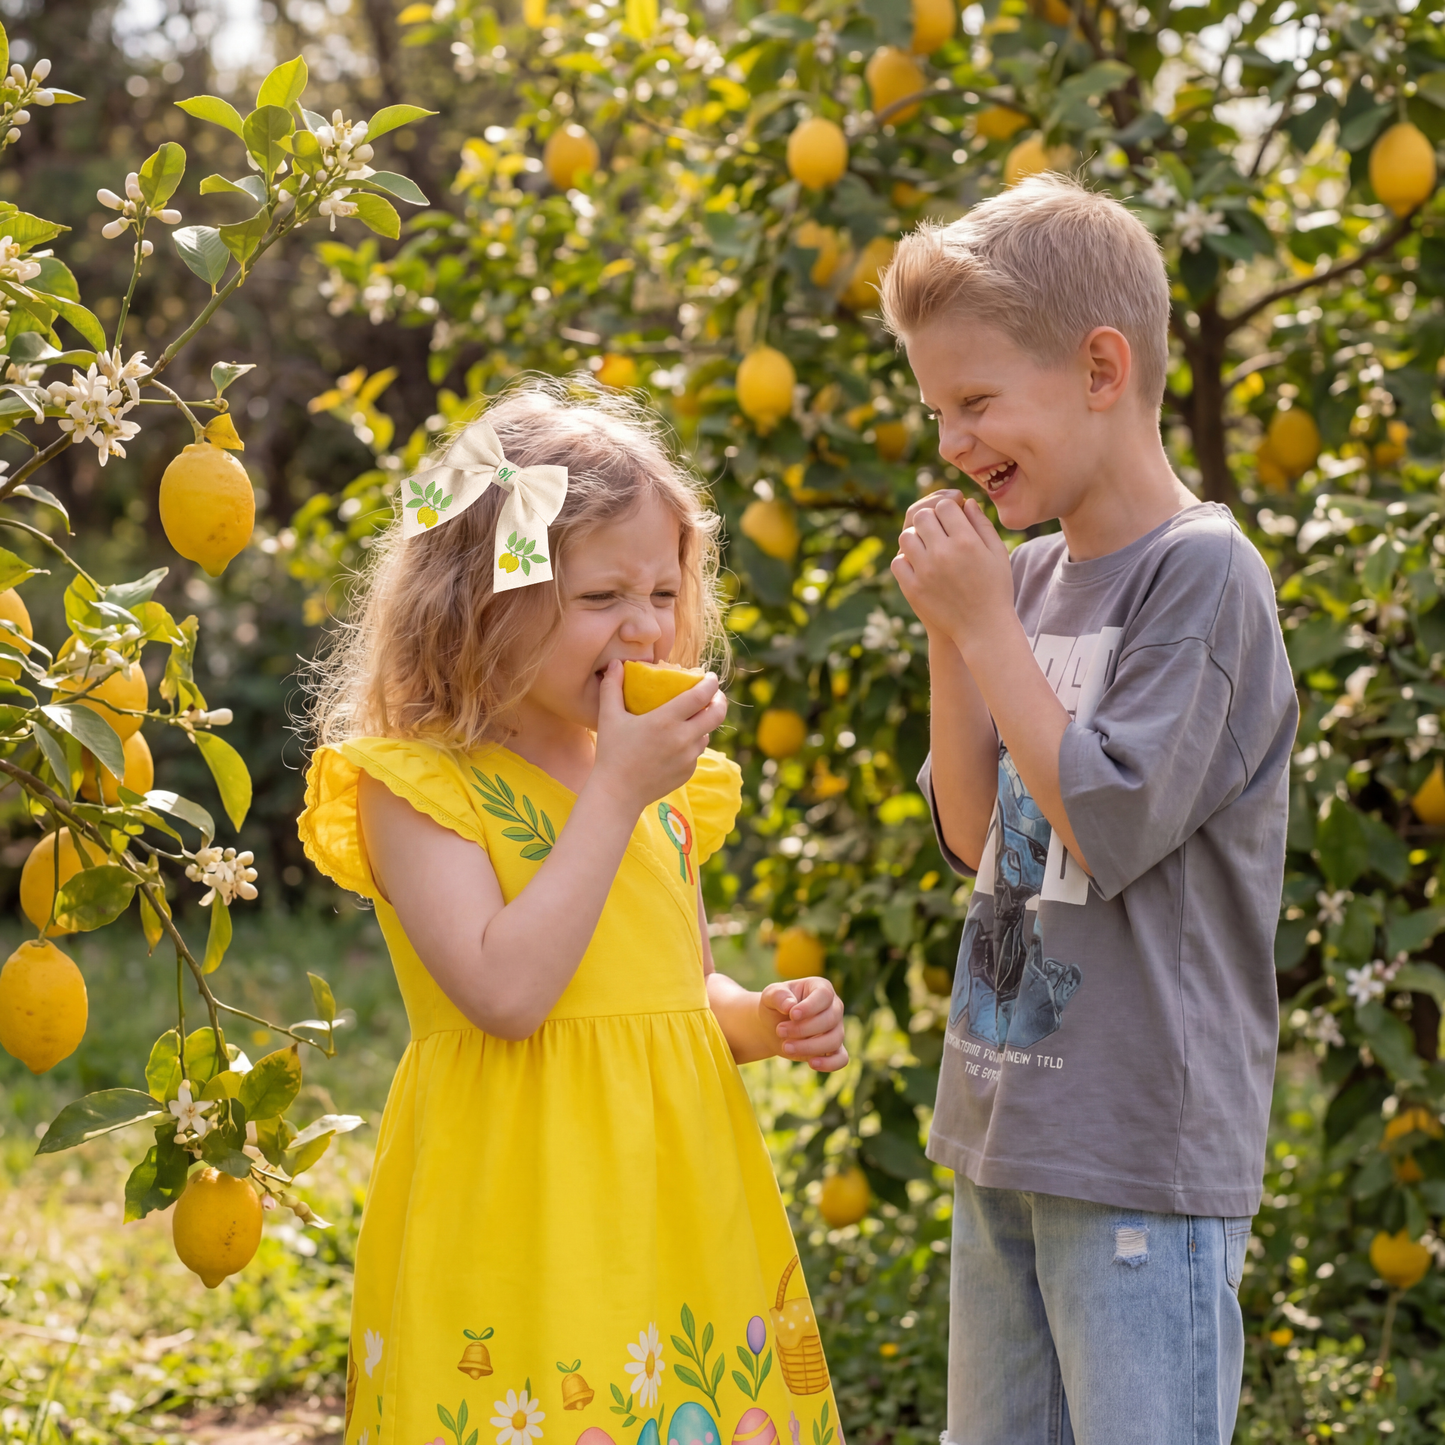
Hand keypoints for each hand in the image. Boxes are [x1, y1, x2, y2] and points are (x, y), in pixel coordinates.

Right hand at [591, 661, 726, 813]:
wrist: (617, 793)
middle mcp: (683, 738)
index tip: (710, 676)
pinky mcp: (688, 772)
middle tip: (714, 695)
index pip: (700, 695)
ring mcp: (688, 757)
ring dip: (704, 724)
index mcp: (666, 720)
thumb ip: (612, 687)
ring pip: (707, 734)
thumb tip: (614, 663)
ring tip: (693, 719)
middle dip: (719, 700)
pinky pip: (697, 752)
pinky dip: (693, 744)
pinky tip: (680, 742)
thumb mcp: (609, 717)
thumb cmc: (611, 753)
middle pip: (717, 714)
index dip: (710, 683)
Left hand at [760, 977, 847, 1070]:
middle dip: (803, 1029)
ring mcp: (837, 1029)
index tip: (792, 1015)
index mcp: (821, 988)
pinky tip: (811, 1064)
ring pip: (834, 1040)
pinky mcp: (834, 1049)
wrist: (773, 1026)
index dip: (810, 1007)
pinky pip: (841, 1058)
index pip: (824, 995)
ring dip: (809, 1047)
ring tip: (786, 1046)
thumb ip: (778, 996)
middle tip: (779, 1030)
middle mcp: (834, 1007)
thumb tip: (790, 1005)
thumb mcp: (770, 995)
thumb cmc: (775, 1006)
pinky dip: (830, 1064)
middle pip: (830, 1019)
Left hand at [892, 494, 1016, 652]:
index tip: (952, 515)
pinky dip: (905, 559)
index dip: (948, 506)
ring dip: (915, 537)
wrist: (984, 628)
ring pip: (906, 537)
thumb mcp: (997, 553)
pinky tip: (918, 563)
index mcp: (966, 541)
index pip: (944, 506)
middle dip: (930, 517)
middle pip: (922, 517)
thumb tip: (966, 502)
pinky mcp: (913, 588)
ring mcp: (925, 571)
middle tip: (938, 527)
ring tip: (927, 545)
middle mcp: (943, 553)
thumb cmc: (996, 588)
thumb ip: (982, 525)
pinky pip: (898, 561)